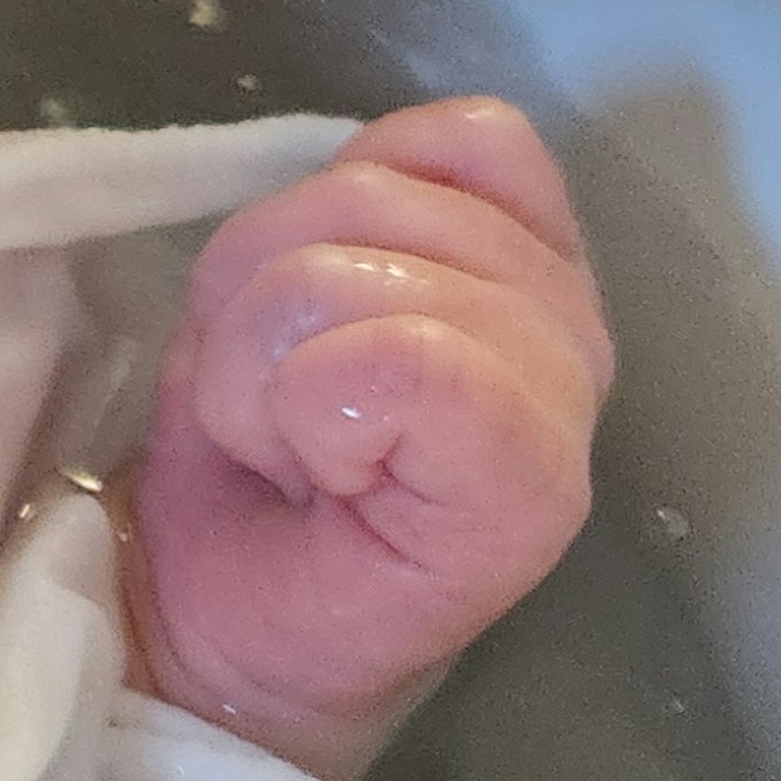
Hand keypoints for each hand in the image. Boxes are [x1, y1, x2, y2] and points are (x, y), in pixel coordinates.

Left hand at [121, 98, 610, 780]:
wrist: (207, 641)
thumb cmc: (245, 477)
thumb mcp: (276, 290)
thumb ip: (350, 213)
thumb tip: (360, 169)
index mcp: (531, 264)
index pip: (464, 138)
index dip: (328, 213)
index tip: (302, 338)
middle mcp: (572, 325)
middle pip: (371, 196)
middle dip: (258, 294)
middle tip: (275, 414)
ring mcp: (563, 410)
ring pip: (348, 272)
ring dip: (257, 363)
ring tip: (287, 450)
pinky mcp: (532, 492)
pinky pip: (403, 364)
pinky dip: (307, 410)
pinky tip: (319, 477)